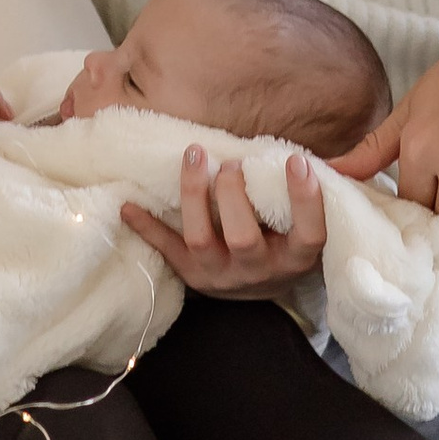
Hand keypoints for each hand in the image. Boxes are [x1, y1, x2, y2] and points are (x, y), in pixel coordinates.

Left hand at [122, 147, 326, 297]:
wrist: (261, 288)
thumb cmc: (286, 240)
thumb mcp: (306, 226)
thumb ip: (308, 197)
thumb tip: (310, 151)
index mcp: (296, 258)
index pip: (309, 232)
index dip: (304, 199)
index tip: (296, 160)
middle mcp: (259, 270)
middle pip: (244, 237)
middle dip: (233, 194)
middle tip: (230, 163)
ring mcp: (223, 275)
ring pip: (203, 240)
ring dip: (195, 196)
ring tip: (194, 155)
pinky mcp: (193, 275)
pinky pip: (168, 250)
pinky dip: (147, 228)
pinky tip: (128, 206)